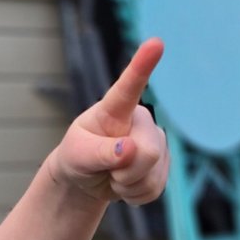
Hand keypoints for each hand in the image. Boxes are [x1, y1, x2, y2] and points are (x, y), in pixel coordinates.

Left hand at [49, 37, 168, 205]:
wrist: (85, 178)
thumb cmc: (77, 157)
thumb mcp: (77, 155)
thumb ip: (99, 153)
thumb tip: (128, 151)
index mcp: (116, 108)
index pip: (130, 86)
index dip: (142, 65)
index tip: (155, 43)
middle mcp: (142, 121)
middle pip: (149, 152)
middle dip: (125, 171)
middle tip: (108, 169)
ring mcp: (156, 142)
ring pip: (153, 175)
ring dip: (127, 185)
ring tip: (113, 175)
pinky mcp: (162, 166)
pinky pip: (155, 189)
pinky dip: (135, 196)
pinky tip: (125, 184)